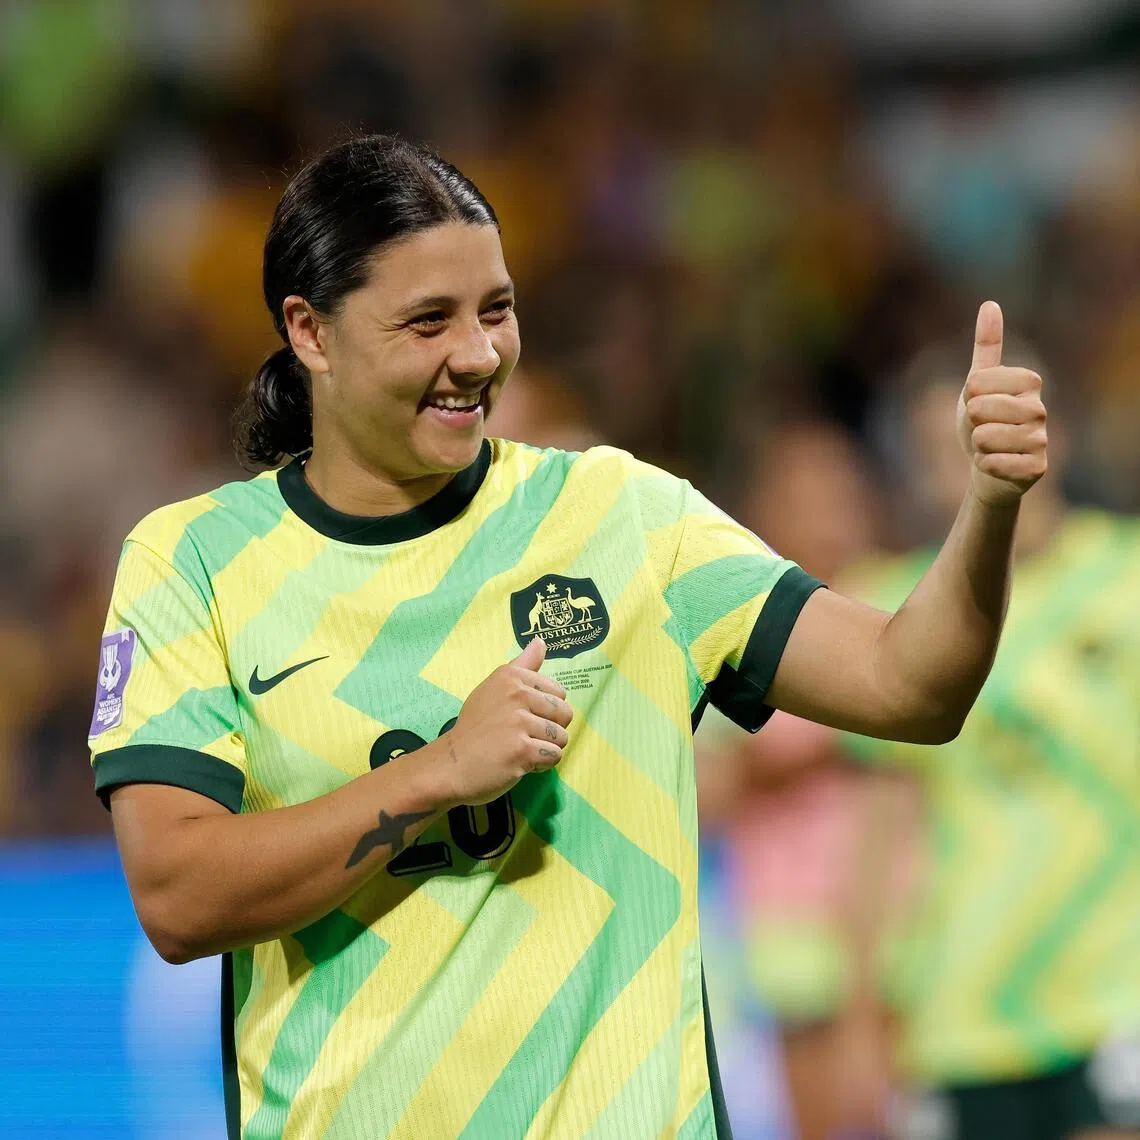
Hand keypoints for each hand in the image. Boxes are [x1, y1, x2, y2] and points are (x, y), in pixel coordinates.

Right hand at [444, 637, 573, 805]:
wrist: (451, 764)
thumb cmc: (476, 727)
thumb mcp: (493, 688)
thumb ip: (522, 666)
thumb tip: (541, 641)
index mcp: (511, 676)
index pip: (558, 692)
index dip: (546, 710)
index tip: (522, 716)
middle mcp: (516, 694)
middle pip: (564, 714)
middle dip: (550, 730)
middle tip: (522, 736)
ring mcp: (519, 722)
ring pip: (561, 737)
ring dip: (546, 749)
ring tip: (520, 749)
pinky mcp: (522, 749)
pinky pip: (554, 756)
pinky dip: (542, 764)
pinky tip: (520, 762)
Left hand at [956, 300, 1047, 505]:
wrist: (988, 467)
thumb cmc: (984, 421)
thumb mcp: (978, 383)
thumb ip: (987, 346)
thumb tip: (990, 304)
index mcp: (1029, 381)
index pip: (975, 383)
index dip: (968, 397)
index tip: (980, 404)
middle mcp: (1040, 408)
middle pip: (979, 409)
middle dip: (971, 422)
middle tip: (983, 428)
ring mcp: (1041, 439)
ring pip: (984, 438)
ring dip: (976, 446)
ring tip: (988, 446)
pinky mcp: (1037, 467)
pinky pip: (993, 464)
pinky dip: (983, 465)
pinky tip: (994, 464)